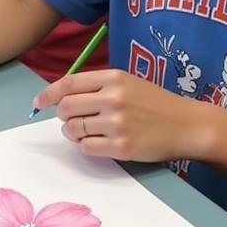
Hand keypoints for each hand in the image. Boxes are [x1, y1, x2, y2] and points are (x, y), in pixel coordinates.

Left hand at [34, 68, 212, 161]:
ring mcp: (117, 123)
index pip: (68, 84)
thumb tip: (62, 96)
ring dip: (72, 132)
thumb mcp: (127, 82)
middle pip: (66, 107)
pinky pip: (87, 148)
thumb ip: (97, 86)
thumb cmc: (155, 103)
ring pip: (74, 129)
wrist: (187, 125)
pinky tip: (97, 142)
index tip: (39, 102)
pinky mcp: (122, 147)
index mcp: (113, 78)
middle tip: (71, 120)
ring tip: (86, 132)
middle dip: (63, 116)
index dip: (48, 94)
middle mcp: (113, 98)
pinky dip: (86, 146)